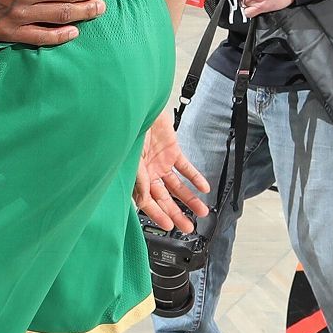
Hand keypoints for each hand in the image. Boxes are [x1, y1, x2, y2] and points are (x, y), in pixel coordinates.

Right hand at [135, 108, 210, 231]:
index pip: (146, 201)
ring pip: (177, 185)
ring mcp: (160, 161)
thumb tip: (143, 202)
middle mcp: (147, 171)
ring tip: (201, 211)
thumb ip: (138, 180)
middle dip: (176, 213)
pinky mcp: (172, 150)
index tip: (169, 226)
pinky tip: (203, 187)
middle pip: (163, 197)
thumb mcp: (130, 158)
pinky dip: (195, 177)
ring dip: (189, 199)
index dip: (157, 214)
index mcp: (134, 174)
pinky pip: (185, 167)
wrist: (139, 106)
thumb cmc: (128, 129)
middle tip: (188, 227)